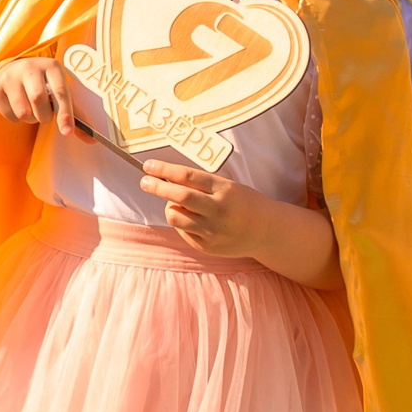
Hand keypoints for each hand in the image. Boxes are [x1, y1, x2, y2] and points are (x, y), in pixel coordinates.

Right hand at [0, 56, 84, 134]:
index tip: (67, 132)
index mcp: (51, 66)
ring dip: (31, 119)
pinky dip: (16, 119)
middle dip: (44, 116)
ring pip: (23, 111)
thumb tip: (93, 141)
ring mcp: (9, 76)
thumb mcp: (60, 94)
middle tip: (44, 115)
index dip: (65, 113)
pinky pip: (10, 115)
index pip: (60, 91)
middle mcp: (29, 67)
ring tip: (31, 110)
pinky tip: (16, 107)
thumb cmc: (43, 85)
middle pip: (39, 100)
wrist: (11, 72)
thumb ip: (76, 116)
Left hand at [140, 161, 277, 259]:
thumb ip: (200, 185)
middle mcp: (218, 210)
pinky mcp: (207, 246)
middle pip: (179, 196)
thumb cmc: (242, 203)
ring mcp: (213, 230)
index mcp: (224, 190)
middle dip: (157, 187)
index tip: (148, 165)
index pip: (187, 176)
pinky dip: (182, 223)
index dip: (164, 170)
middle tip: (144, 181)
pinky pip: (183, 232)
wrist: (267, 231)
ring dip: (170, 208)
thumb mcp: (227, 187)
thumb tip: (165, 179)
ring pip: (175, 217)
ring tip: (177, 205)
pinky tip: (193, 220)